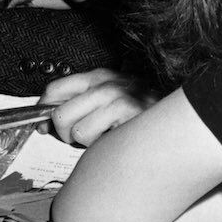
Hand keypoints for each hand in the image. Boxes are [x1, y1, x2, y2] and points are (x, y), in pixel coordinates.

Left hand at [39, 69, 160, 146]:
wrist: (178, 122)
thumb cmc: (141, 116)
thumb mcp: (107, 105)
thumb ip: (76, 111)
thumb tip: (44, 126)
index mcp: (99, 77)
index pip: (55, 89)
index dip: (43, 110)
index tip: (44, 125)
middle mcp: (106, 83)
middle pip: (59, 113)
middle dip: (64, 133)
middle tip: (81, 138)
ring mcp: (116, 97)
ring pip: (73, 128)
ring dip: (85, 142)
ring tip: (104, 137)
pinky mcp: (125, 113)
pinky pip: (89, 137)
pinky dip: (97, 145)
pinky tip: (114, 139)